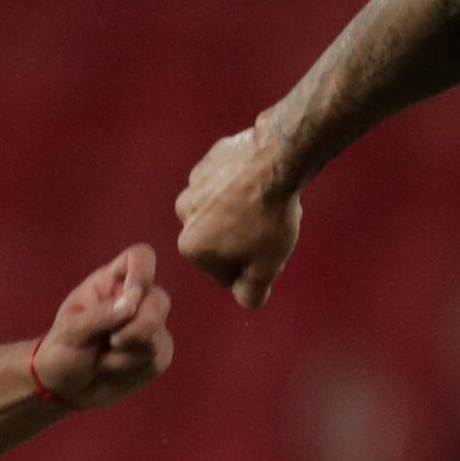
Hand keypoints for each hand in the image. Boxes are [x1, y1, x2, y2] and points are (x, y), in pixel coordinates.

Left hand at [32, 244, 174, 409]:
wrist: (66, 387)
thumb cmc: (63, 350)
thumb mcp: (71, 331)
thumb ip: (100, 315)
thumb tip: (131, 304)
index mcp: (112, 282)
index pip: (140, 258)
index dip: (143, 271)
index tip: (132, 296)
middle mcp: (137, 299)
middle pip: (159, 301)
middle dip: (138, 328)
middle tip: (111, 342)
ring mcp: (150, 325)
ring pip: (157, 335)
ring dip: (126, 355)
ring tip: (101, 360)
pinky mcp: (157, 352)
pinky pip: (157, 358)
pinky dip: (131, 369)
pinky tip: (112, 369)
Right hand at [173, 117, 304, 308]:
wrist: (276, 160)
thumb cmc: (269, 219)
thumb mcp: (266, 267)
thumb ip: (251, 293)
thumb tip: (245, 301)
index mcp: (191, 247)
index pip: (222, 272)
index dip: (249, 266)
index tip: (266, 252)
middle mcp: (183, 215)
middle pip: (217, 239)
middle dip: (240, 238)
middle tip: (269, 228)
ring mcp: (194, 184)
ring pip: (219, 209)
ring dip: (238, 211)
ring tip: (266, 205)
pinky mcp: (209, 160)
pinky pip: (225, 181)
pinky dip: (239, 185)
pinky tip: (259, 183)